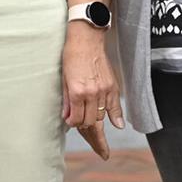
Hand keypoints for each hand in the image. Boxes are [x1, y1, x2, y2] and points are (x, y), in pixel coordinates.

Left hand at [61, 22, 123, 159]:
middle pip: (90, 123)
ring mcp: (104, 90)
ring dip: (98, 127)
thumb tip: (67, 117)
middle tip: (92, 142)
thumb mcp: (63, 79)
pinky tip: (117, 126)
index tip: (70, 123)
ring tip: (99, 141)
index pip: (76, 121)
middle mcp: (92, 94)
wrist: (86, 39)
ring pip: (101, 117)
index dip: (72, 124)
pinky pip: (115, 106)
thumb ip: (67, 101)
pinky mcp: (112, 86)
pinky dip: (116, 117)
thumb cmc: (71, 56)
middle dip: (87, 132)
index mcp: (77, 92)